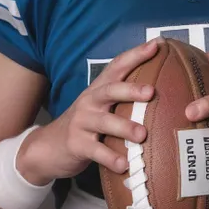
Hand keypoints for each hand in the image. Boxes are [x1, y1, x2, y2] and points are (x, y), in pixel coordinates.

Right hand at [16, 39, 159, 185]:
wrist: (47, 146)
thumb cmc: (86, 123)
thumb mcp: (101, 105)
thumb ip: (123, 97)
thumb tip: (161, 88)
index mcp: (100, 89)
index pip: (118, 66)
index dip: (136, 54)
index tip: (157, 44)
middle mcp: (90, 101)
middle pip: (111, 90)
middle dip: (131, 89)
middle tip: (151, 92)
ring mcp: (82, 123)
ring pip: (105, 122)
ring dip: (125, 127)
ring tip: (142, 135)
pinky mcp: (76, 145)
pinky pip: (96, 151)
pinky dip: (111, 158)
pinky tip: (124, 164)